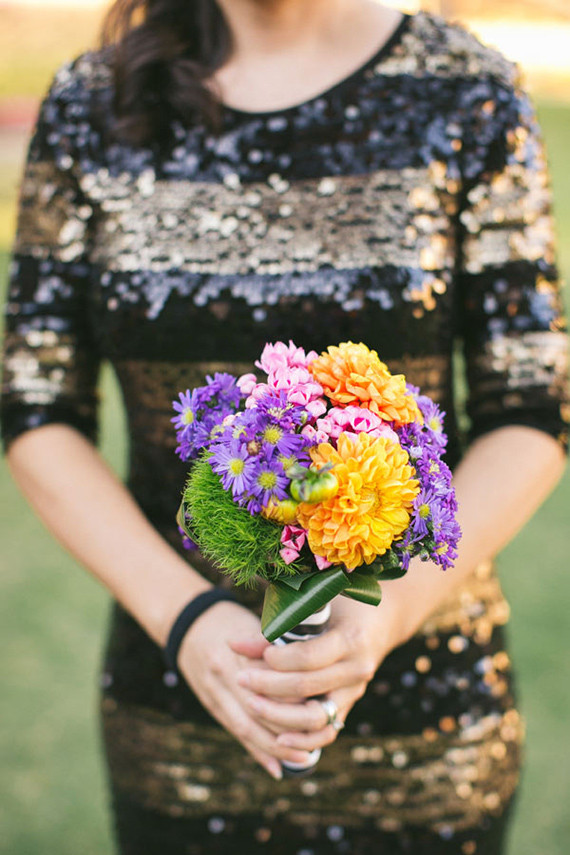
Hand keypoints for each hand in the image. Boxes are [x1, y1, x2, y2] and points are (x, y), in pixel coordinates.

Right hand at [177, 600, 315, 778]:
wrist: (187, 622)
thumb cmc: (230, 619)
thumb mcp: (253, 624)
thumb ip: (276, 646)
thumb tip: (310, 669)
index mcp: (236, 652)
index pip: (269, 683)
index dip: (294, 696)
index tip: (319, 704)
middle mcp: (223, 675)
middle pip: (257, 711)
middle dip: (287, 728)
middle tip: (317, 739)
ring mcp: (214, 693)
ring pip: (246, 728)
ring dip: (274, 748)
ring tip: (303, 758)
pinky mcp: (211, 704)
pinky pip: (235, 732)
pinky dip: (256, 751)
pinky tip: (276, 768)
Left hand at [230, 595, 400, 753]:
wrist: (380, 620)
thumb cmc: (341, 603)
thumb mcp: (315, 606)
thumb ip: (277, 626)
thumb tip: (233, 644)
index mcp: (351, 639)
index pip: (309, 657)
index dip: (279, 660)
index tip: (257, 655)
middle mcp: (356, 669)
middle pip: (307, 688)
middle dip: (268, 686)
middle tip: (240, 678)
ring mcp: (354, 692)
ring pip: (316, 718)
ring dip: (279, 717)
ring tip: (251, 704)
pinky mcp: (348, 706)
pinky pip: (326, 732)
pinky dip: (303, 740)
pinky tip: (277, 738)